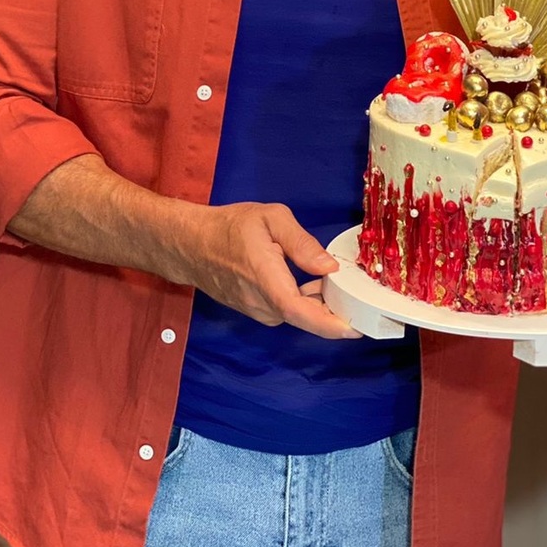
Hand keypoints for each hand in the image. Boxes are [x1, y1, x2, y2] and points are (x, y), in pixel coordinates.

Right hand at [174, 201, 361, 339]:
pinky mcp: (254, 311)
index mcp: (266, 279)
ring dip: (317, 302)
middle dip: (333, 308)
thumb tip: (328, 267)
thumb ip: (301, 242)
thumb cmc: (230, 227)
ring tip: (330, 279)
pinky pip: (285, 310)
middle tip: (355, 291)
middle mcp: (261, 303)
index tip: (355, 328)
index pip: (299, 310)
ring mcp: (256, 311)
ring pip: (296, 313)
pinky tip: (309, 281)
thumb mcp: (270, 218)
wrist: (191, 244)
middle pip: (305, 316)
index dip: (329, 324)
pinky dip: (302, 300)